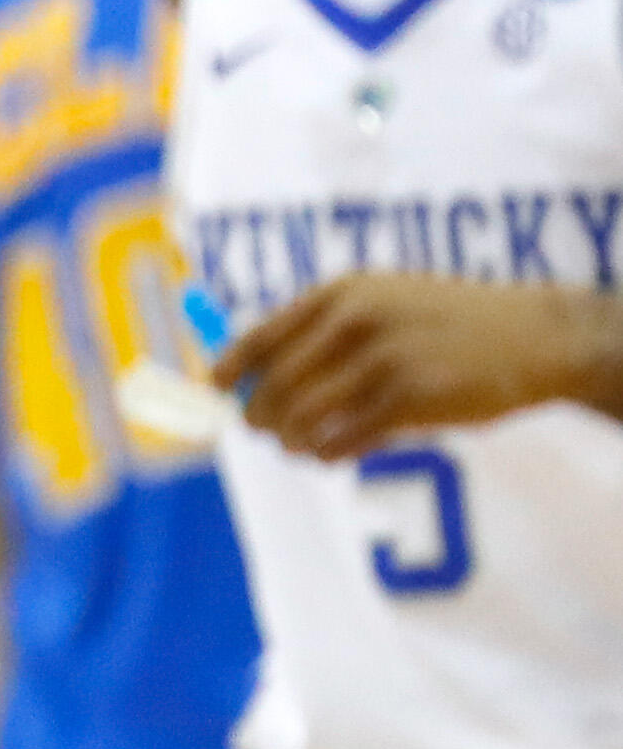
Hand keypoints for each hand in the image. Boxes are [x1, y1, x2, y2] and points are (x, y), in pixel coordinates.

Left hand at [211, 275, 622, 457]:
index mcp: (341, 294)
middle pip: (274, 384)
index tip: (212, 390)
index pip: (261, 336)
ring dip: (290, 440)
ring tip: (297, 446)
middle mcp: (355, 321)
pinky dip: (328, 453)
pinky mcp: (411, 398)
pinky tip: (332, 454)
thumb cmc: (446, 324)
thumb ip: (324, 329)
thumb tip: (252, 377)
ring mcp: (383, 359)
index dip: (229, 368)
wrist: (534, 335)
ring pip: (302, 417)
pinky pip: (344, 440)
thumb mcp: (383, 301)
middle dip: (258, 415)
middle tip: (262, 431)